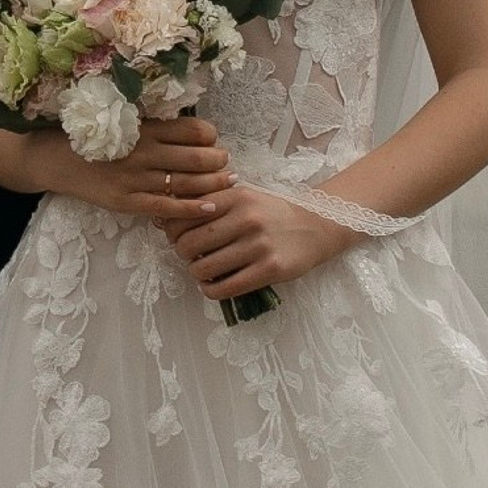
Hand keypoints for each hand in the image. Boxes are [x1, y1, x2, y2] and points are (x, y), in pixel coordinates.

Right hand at [59, 115, 235, 226]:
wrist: (55, 159)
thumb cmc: (93, 137)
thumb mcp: (124, 122)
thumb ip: (155, 126)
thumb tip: (194, 131)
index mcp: (145, 127)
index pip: (194, 130)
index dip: (211, 137)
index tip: (214, 141)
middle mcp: (144, 151)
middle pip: (198, 157)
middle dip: (219, 161)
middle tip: (226, 163)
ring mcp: (136, 179)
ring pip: (188, 183)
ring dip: (214, 183)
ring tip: (229, 182)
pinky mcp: (128, 202)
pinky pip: (168, 207)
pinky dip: (194, 208)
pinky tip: (212, 207)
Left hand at [171, 184, 349, 302]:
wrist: (317, 227)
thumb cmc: (273, 214)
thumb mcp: (246, 197)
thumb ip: (214, 203)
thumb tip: (170, 220)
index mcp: (237, 197)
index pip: (186, 214)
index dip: (173, 229)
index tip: (178, 236)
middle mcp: (246, 219)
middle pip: (189, 243)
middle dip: (182, 253)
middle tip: (190, 255)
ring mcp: (258, 246)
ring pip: (203, 268)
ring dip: (196, 273)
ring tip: (203, 270)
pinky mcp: (269, 270)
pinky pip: (225, 288)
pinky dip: (210, 290)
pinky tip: (213, 285)